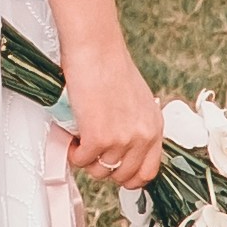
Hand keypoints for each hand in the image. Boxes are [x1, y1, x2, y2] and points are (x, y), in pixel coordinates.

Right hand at [59, 46, 162, 187]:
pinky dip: (73, 152)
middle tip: (92, 150)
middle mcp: (142, 137)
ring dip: (86, 158)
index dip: (128, 177)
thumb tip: (120, 146)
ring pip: (99, 171)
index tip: (115, 170)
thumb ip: (134, 126)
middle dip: (104, 168)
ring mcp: (121, 141)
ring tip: (80, 136)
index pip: (148, 172)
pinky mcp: (99, 139)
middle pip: (122, 177)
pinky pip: (81, 160)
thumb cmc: (109, 66)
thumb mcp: (136, 101)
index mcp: (154, 127)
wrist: (96, 49)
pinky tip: (72, 135)